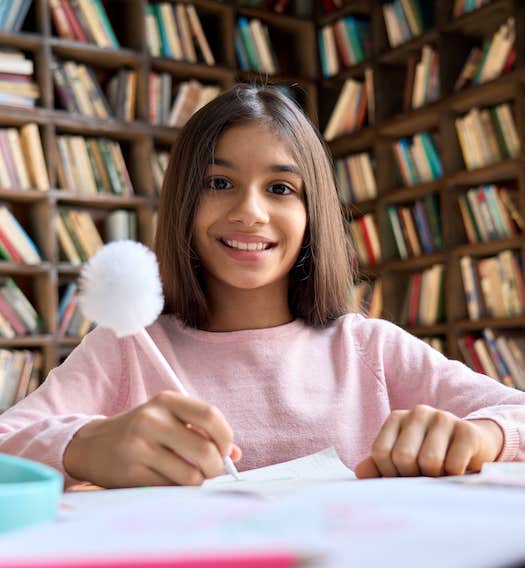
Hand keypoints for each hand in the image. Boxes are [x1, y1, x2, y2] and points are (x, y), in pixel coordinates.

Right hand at [63, 390, 241, 487]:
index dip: (226, 436)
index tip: (225, 449)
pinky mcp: (131, 472)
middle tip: (212, 469)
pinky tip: (170, 480)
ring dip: (198, 481)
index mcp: (167, 401)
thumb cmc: (143, 431)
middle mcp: (153, 420)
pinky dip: (179, 489)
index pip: (210, 415)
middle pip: (204, 449)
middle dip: (216, 466)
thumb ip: (203, 432)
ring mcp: (140, 446)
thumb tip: (236, 455)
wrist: (93, 444)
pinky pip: (171, 488)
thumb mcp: (170, 419)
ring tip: (191, 475)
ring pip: (190, 475)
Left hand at [355, 405, 502, 478]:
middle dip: (413, 476)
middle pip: (403, 457)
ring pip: (429, 462)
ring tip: (441, 473)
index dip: (390, 474)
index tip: (402, 476)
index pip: (380, 452)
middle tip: (424, 477)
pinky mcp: (467, 431)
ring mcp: (444, 418)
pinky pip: (454, 465)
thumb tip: (360, 472)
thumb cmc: (431, 456)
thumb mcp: (402, 460)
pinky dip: (454, 476)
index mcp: (397, 418)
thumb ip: (379, 465)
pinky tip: (458, 470)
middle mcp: (418, 412)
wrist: (474, 448)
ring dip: (435, 477)